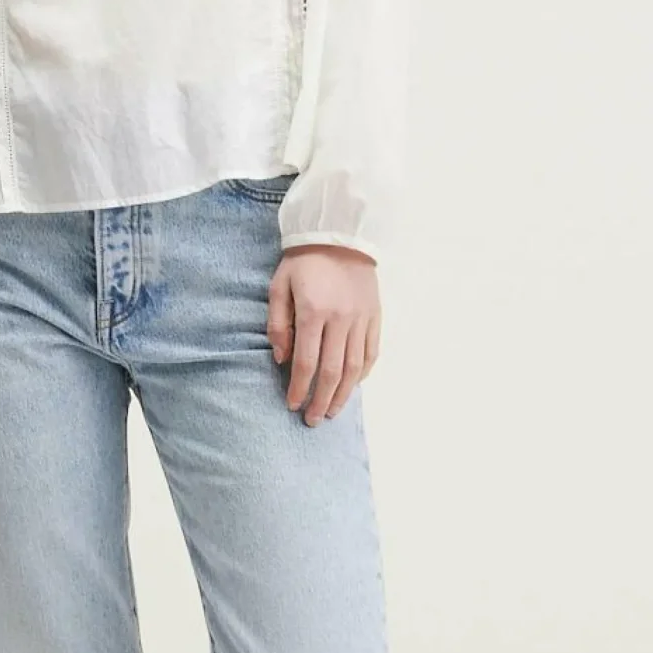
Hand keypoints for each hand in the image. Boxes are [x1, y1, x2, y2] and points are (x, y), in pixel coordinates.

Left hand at [268, 245, 380, 423]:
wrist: (339, 233)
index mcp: (314, 312)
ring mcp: (361, 319)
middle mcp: (340, 319)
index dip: (299, 389)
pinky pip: (371, 352)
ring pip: (355, 368)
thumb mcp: (279, 286)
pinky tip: (353, 386)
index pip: (306, 363)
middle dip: (321, 400)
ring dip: (344, 394)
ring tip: (332, 411)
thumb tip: (281, 359)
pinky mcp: (375, 316)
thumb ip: (278, 324)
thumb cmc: (303, 261)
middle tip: (312, 419)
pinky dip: (363, 373)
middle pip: (333, 372)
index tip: (292, 405)